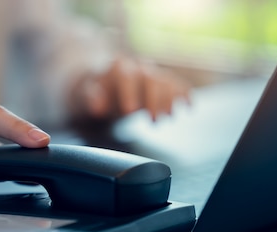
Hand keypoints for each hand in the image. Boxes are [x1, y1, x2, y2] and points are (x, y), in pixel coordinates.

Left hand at [69, 57, 190, 122]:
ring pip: (165, 81)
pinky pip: (176, 84)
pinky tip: (190, 107)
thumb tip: (98, 107)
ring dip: (170, 100)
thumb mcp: (87, 96)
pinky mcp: (163, 82)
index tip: (130, 111)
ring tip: (169, 117)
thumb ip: (91, 98)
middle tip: (154, 121)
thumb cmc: (95, 93)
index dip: (129, 92)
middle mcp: (137, 66)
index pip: (126, 75)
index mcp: (117, 67)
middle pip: (150, 78)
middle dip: (154, 99)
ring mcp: (151, 73)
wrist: (104, 83)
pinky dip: (184, 94)